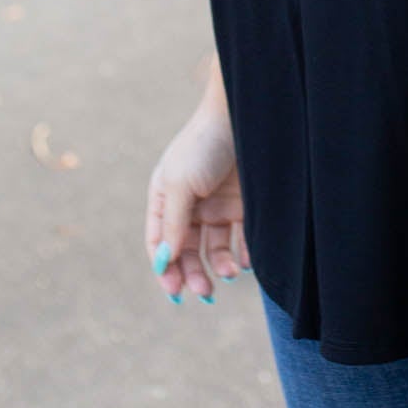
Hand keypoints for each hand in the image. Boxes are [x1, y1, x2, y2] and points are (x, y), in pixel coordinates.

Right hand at [145, 97, 248, 303]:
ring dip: (220, 266)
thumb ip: (173, 224)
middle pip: (188, 251)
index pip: (160, 243)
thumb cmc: (204, 145)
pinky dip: (244, 254)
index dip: (165, 268)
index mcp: (166, 199)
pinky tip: (246, 261)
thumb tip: (163, 261)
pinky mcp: (244, 205)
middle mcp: (190, 206)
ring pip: (215, 249)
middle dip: (194, 273)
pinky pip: (242, 239)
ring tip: (229, 271)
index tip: (176, 291)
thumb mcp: (180, 184)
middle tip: (205, 290)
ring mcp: (217, 206)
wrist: (245, 115)